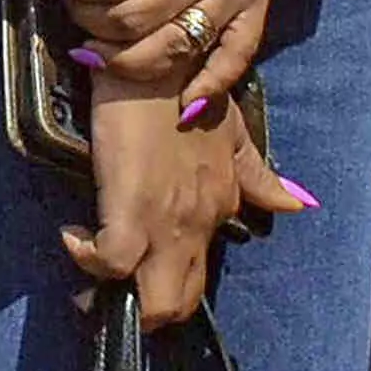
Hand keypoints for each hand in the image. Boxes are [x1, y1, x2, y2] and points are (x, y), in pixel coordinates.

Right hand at [62, 71, 300, 327]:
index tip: (139, 259)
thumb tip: (295, 205)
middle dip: (147, 307)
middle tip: (116, 283)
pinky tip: (75, 235)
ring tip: (95, 265)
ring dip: (121, 296)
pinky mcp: (130, 212)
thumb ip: (257, 174)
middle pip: (179, 302)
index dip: (169, 278)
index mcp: (219, 206)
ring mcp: (166, 223)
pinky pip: (112, 262)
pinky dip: (88, 258)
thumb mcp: (233, 134)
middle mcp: (199, 225)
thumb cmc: (187, 91)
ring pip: (156, 302)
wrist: (159, 63)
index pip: (201, 268)